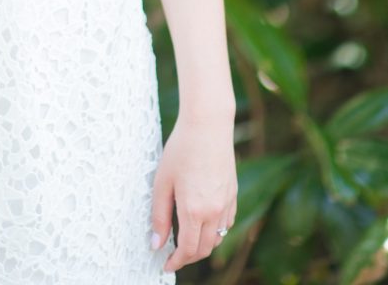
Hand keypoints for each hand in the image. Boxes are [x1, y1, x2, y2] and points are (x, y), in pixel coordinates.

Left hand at [150, 109, 237, 272]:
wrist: (208, 125)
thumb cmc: (181, 149)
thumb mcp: (162, 181)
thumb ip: (159, 216)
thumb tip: (156, 244)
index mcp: (194, 210)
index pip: (187, 250)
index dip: (176, 262)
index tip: (166, 264)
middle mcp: (214, 212)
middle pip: (204, 249)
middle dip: (188, 257)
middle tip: (173, 256)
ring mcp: (226, 203)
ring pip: (217, 238)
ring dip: (202, 245)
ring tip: (186, 240)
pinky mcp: (233, 194)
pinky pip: (226, 223)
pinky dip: (215, 231)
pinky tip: (203, 224)